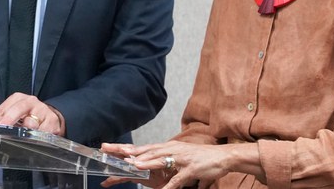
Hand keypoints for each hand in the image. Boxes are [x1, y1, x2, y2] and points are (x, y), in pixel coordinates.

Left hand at [0, 92, 64, 134]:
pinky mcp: (52, 122)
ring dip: (25, 131)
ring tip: (22, 136)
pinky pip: (42, 132)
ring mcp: (42, 111)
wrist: (50, 117)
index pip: (4, 107)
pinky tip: (35, 139)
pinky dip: (37, 137)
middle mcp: (31, 102)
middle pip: (18, 109)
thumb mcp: (14, 114)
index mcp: (19, 99)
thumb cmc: (29, 115)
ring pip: (31, 122)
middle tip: (1, 129)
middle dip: (8, 119)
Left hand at [101, 141, 249, 188]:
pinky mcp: (191, 169)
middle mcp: (172, 150)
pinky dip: (170, 185)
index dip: (127, 148)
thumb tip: (150, 162)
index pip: (143, 148)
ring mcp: (181, 159)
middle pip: (147, 151)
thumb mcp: (179, 156)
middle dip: (129, 152)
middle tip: (113, 152)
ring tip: (133, 165)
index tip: (110, 148)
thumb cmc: (200, 157)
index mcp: (167, 147)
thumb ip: (164, 159)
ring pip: (160, 160)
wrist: (222, 157)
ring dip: (147, 163)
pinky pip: (178, 179)